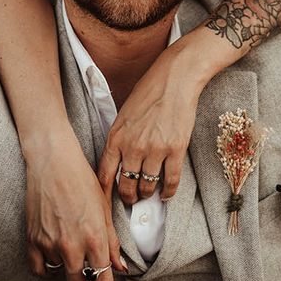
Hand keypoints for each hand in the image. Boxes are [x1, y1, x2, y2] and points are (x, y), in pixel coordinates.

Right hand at [23, 126, 124, 280]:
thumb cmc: (82, 181)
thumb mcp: (104, 210)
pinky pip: (40, 268)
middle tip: (89, 275)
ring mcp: (50, 244)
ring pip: (61, 275)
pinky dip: (48, 268)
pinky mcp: (32, 239)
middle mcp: (72, 246)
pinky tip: (54, 256)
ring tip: (71, 249)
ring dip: (69, 270)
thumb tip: (121, 267)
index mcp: (95, 239)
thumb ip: (112, 242)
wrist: (53, 162)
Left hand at [97, 38, 208, 205]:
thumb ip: (119, 139)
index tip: (107, 200)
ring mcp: (155, 150)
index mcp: (116, 137)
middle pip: (126, 185)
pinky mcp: (175, 150)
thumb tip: (118, 162)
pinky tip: (166, 194)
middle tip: (131, 200)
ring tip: (148, 195)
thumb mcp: (123, 115)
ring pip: (147, 186)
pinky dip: (168, 192)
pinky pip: (170, 181)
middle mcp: (133, 147)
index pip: (104, 174)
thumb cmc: (148, 93)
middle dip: (128, 197)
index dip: (105, 192)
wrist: (174, 79)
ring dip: (147, 194)